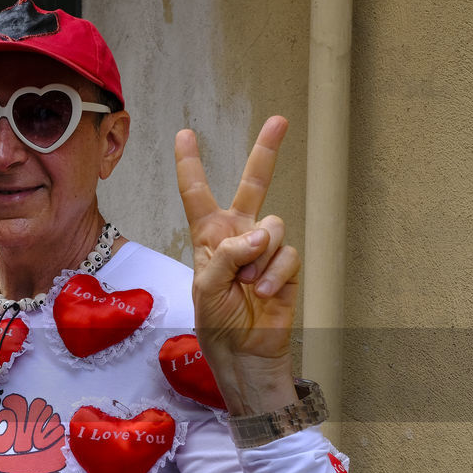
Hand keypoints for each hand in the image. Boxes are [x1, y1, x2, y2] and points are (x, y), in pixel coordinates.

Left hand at [175, 116, 299, 413]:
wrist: (243, 352)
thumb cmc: (216, 321)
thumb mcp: (206, 286)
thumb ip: (228, 254)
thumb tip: (260, 234)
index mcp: (209, 236)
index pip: (197, 193)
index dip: (191, 163)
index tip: (185, 133)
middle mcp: (238, 235)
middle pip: (254, 185)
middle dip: (267, 152)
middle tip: (279, 120)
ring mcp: (264, 249)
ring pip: (272, 226)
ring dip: (258, 258)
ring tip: (248, 285)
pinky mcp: (286, 265)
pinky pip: (286, 254)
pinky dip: (275, 274)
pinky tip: (265, 293)